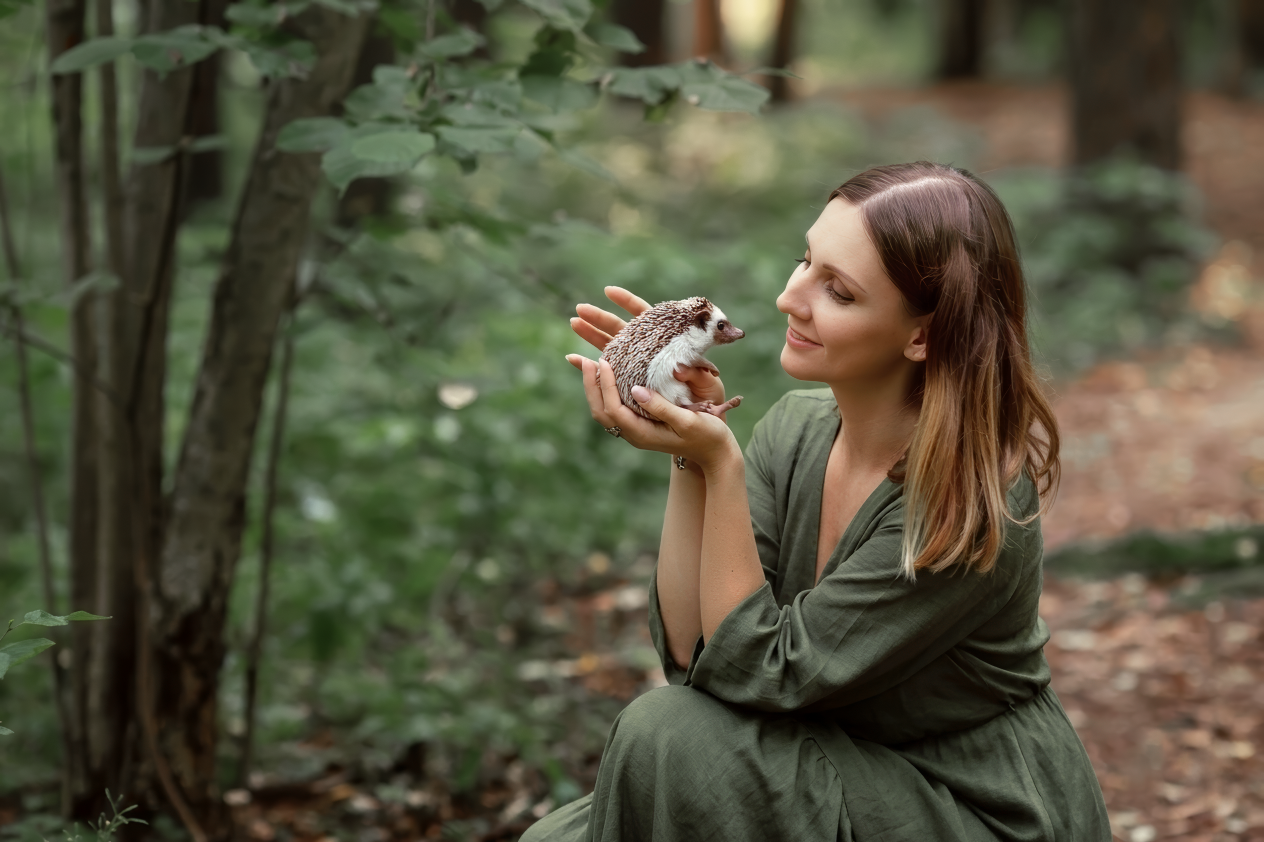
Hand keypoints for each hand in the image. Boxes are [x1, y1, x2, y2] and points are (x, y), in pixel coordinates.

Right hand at [567, 286, 727, 405]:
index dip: (627, 302)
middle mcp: (651, 354)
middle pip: (621, 330)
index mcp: (669, 344)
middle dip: (600, 318)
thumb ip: (696, 376)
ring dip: (592, 336)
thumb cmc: (709, 399)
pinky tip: (574, 359)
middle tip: (579, 309)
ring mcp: (639, 368)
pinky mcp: (632, 385)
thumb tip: (679, 369)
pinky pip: (609, 373)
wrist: (706, 424)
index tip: (609, 291)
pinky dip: (592, 367)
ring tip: (574, 323)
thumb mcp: (708, 385)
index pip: (645, 317)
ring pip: (611, 347)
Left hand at [569, 356, 740, 476]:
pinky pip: (616, 408)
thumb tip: (636, 390)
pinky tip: (610, 376)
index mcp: (643, 434)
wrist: (717, 453)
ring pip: (606, 410)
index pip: (613, 409)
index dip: (605, 385)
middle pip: (601, 411)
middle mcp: (635, 434)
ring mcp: (637, 431)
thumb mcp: (688, 420)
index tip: (603, 361)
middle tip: (586, 360)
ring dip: (596, 388)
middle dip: (592, 385)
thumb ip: (661, 407)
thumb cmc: (708, 435)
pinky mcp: (642, 425)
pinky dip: (607, 391)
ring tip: (591, 364)